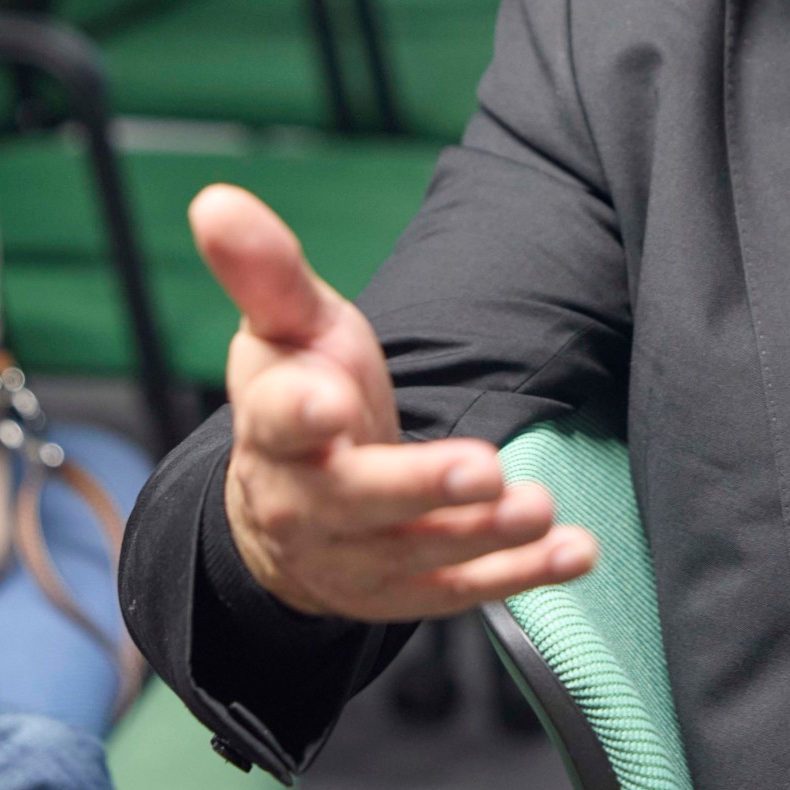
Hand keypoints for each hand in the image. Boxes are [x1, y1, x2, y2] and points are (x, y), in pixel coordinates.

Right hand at [196, 184, 596, 621]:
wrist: (292, 507)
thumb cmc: (301, 390)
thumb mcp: (286, 326)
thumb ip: (265, 269)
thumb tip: (216, 199)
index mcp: (272, 429)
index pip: (276, 421)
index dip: (299, 414)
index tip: (328, 402)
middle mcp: (304, 502)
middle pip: (356, 500)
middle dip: (419, 488)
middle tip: (483, 469)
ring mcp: (355, 556)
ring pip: (416, 552)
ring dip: (482, 534)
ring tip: (538, 507)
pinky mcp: (404, 591)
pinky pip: (462, 589)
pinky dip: (520, 575)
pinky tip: (573, 552)